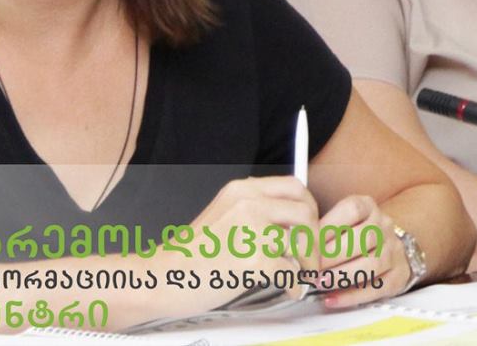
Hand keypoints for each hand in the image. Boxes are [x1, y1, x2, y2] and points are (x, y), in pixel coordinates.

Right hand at [155, 175, 321, 314]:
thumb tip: (295, 224)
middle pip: (305, 211)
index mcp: (242, 189)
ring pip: (301, 240)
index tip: (309, 228)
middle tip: (311, 257)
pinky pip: (289, 270)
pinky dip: (293, 284)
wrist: (161, 278)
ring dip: (307, 261)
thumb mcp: (225, 216)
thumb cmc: (191, 256)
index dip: (309, 208)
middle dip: (314, 236)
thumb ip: (256, 212)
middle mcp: (249, 202)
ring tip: (300, 275)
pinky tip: (289, 290)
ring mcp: (251, 229)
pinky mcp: (252, 259)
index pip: (294, 187)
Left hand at [311, 193, 410, 309]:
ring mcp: (394, 250)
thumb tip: (294, 244)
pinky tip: (332, 299)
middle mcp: (384, 226)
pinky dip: (352, 296)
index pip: (352, 210)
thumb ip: (321, 230)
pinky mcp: (398, 274)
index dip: (329, 227)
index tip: (308, 243)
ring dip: (343, 275)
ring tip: (320, 283)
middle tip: (310, 268)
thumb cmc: (354, 234)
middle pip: (364, 238)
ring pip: (373, 263)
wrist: (386, 246)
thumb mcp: (340, 221)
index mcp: (368, 207)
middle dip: (332, 256)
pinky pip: (378, 287)